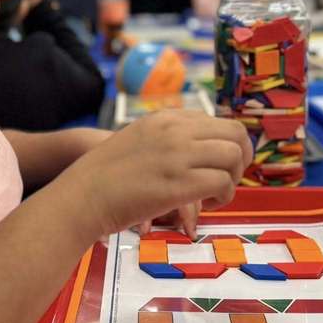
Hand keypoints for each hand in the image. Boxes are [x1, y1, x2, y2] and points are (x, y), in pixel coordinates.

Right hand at [55, 110, 251, 240]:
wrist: (82, 195)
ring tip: (214, 194)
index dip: (226, 146)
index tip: (218, 165)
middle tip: (226, 179)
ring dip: (232, 178)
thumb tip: (197, 152)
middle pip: (236, 133)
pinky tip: (206, 204)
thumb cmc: (105, 176)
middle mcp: (176, 130)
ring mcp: (178, 155)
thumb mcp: (138, 140)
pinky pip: (223, 182)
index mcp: (166, 118)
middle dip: (240, 158)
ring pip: (234, 156)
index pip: (218, 122)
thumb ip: (166, 139)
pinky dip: (223, 196)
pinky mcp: (180, 183)